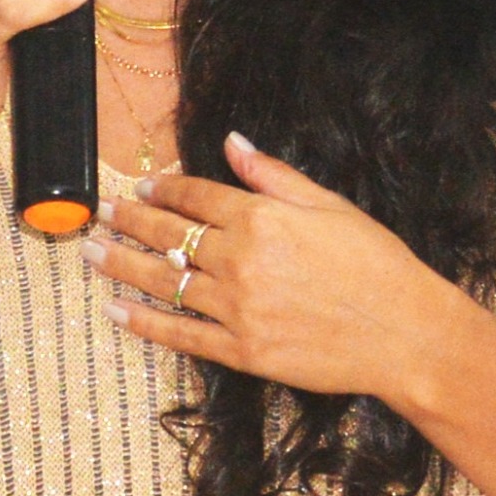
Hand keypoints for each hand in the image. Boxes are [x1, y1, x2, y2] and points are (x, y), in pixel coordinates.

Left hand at [86, 132, 467, 402]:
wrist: (405, 334)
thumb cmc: (377, 265)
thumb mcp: (330, 206)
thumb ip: (274, 176)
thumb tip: (234, 144)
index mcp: (262, 218)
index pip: (197, 198)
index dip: (165, 190)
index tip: (142, 188)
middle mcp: (241, 260)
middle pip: (169, 236)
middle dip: (129, 221)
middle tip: (100, 213)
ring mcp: (237, 308)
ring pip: (164, 281)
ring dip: (121, 264)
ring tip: (90, 252)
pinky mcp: (241, 351)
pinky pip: (180, 334)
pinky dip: (144, 321)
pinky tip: (116, 309)